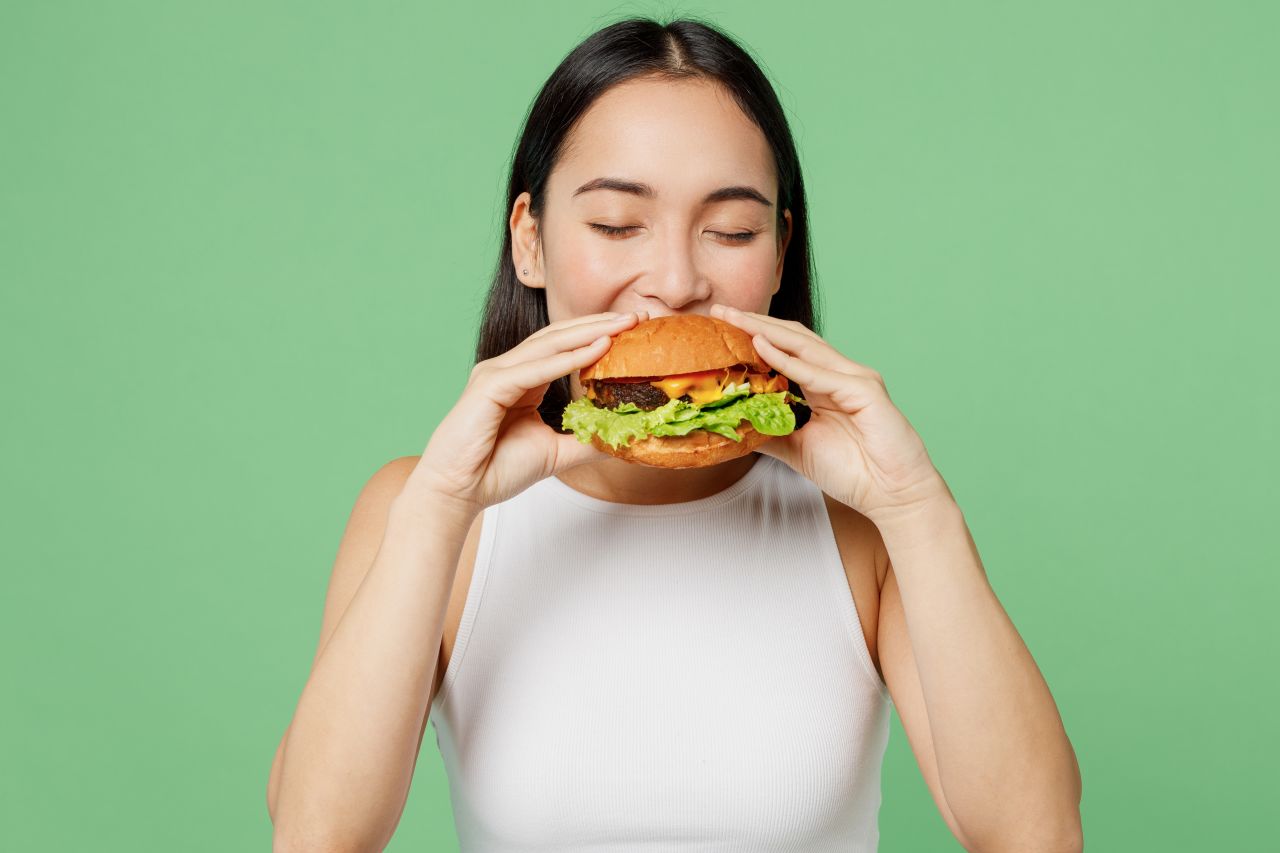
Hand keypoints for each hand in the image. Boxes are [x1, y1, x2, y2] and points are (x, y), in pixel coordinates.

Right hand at [406, 310, 649, 514]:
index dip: (598, 335)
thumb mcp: (555, 453)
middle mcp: (507, 370)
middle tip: (637, 316)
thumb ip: (585, 440)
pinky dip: (567, 359)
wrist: (458, 492)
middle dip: (599, 324)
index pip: (563, 347)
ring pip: (549, 345)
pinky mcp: (489, 387)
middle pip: (559, 336)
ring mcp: (495, 374)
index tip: (634, 330)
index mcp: (520, 380)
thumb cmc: (496, 470)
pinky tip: (596, 349)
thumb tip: (623, 438)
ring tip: (622, 325)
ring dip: (589, 333)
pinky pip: (535, 369)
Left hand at [709, 303, 951, 522]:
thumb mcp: (797, 450)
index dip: (754, 335)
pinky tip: (763, 348)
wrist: (892, 495)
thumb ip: (769, 433)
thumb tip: (733, 426)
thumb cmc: (853, 471)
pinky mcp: (865, 391)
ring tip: (736, 320)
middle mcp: (841, 374)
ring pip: (805, 347)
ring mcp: (855, 378)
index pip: (786, 349)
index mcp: (826, 384)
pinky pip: (819, 374)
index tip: (719, 327)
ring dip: (767, 332)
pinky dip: (789, 361)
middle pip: (793, 339)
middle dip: (755, 323)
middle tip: (720, 311)